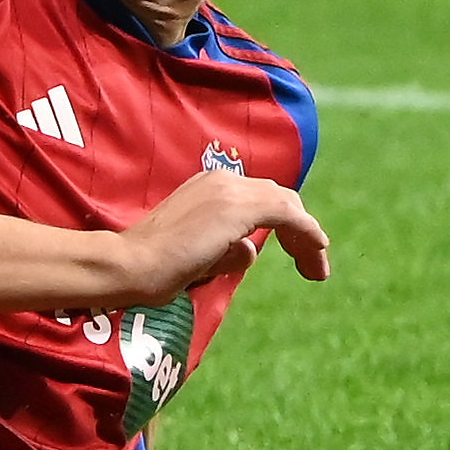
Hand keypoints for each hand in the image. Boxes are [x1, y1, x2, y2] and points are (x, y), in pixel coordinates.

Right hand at [114, 167, 328, 297]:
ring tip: (316, 269)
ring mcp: (229, 191)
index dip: (285, 225)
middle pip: (279, 197)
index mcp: (208, 185)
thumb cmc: (155, 265)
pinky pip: (288, 215)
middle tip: (312, 265)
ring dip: (307, 237)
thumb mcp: (199, 254)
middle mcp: (221, 180)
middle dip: (300, 231)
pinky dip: (307, 232)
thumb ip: (226, 248)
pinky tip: (317, 250)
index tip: (297, 255)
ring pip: (287, 205)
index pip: (259, 198)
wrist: (132, 263)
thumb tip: (250, 250)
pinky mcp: (238, 208)